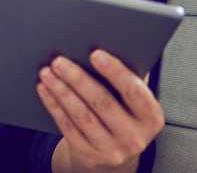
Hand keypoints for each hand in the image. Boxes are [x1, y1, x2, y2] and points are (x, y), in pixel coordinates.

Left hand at [37, 49, 164, 172]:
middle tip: (59, 61)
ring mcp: (111, 149)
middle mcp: (134, 137)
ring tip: (47, 72)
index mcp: (151, 117)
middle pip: (102, 103)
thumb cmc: (125, 113)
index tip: (95, 53)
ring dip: (61, 91)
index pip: (134, 92)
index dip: (115, 72)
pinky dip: (53, 105)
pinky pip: (67, 127)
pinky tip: (45, 89)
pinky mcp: (89, 155)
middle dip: (77, 79)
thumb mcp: (135, 100)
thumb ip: (129, 76)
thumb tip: (111, 42)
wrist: (116, 152)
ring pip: (82, 115)